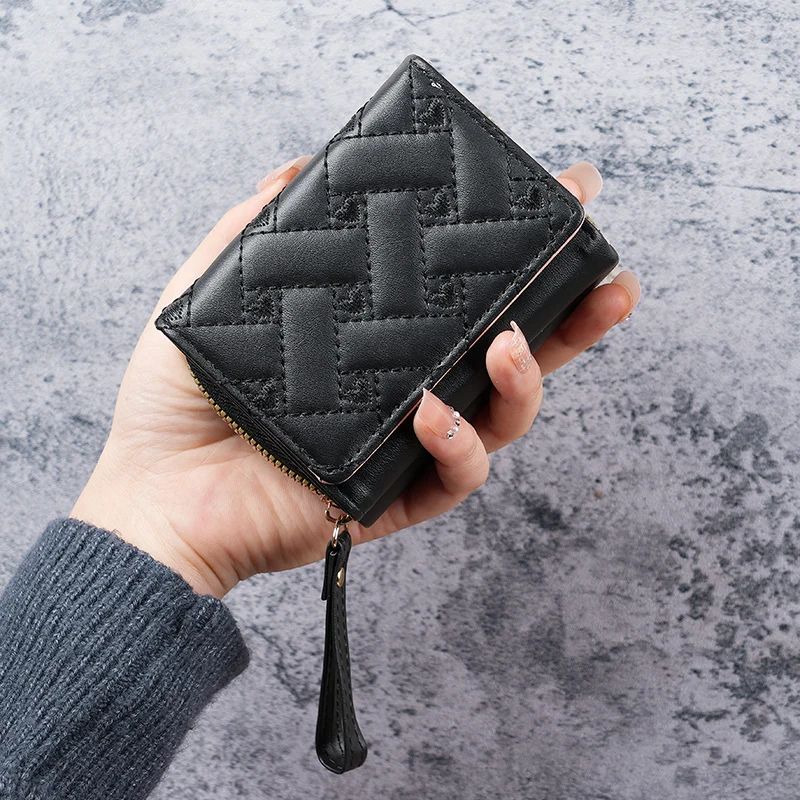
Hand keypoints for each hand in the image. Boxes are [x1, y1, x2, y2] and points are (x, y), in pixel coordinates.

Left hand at [72, 158, 639, 596]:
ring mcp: (409, 446)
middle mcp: (409, 391)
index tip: (563, 206)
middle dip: (572, 318)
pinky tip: (433, 411)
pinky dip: (457, 443)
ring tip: (507, 344)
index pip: (463, 297)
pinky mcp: (398, 498)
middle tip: (611, 278)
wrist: (154, 497)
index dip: (518, 258)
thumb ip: (254, 234)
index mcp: (379, 344)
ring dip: (525, 378)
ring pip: (504, 417)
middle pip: (512, 354)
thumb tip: (296, 169)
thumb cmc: (178, 405)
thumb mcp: (209, 296)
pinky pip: (456, 476)